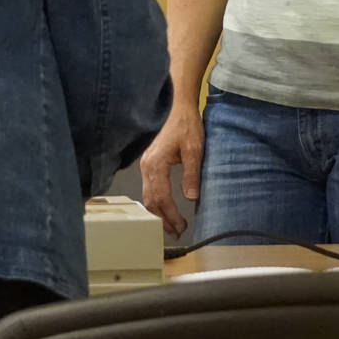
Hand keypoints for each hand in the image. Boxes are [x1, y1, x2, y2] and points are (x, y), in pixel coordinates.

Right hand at [139, 105, 203, 235]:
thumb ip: (191, 173)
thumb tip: (190, 198)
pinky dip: (156, 202)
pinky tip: (165, 208)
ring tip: (172, 226)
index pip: (162, 198)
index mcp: (156, 165)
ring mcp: (145, 165)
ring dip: (159, 213)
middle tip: (177, 232)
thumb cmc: (186, 125)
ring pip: (148, 196)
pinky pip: (149, 188)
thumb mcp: (193, 149)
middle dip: (163, 219)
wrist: (178, 106)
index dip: (171, 215)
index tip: (182, 227)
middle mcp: (146, 166)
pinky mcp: (149, 163)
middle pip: (151, 201)